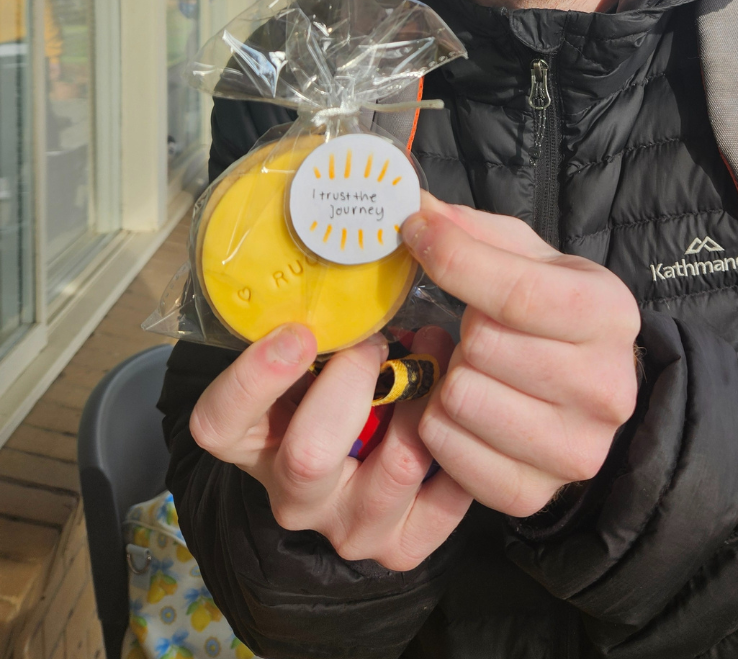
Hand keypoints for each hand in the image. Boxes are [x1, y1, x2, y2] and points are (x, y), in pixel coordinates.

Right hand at [188, 324, 470, 568]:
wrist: (364, 458)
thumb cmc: (333, 381)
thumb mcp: (309, 351)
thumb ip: (315, 319)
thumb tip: (354, 248)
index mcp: (250, 442)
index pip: (219, 423)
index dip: (256, 378)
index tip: (300, 331)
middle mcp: (292, 494)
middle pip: (309, 454)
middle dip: (356, 380)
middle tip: (381, 338)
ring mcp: (346, 526)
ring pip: (395, 468)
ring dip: (424, 400)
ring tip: (437, 355)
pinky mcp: (400, 544)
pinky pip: (444, 500)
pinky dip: (461, 449)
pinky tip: (461, 411)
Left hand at [401, 195, 640, 519]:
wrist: (591, 389)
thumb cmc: (553, 314)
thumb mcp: (531, 258)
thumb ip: (474, 231)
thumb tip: (416, 208)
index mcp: (610, 314)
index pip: (515, 291)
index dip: (451, 258)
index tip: (415, 235)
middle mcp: (605, 388)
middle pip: (483, 345)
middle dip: (464, 329)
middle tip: (476, 329)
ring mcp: (574, 450)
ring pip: (460, 398)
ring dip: (450, 378)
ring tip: (474, 370)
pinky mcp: (532, 494)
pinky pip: (445, 449)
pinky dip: (440, 425)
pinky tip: (468, 410)